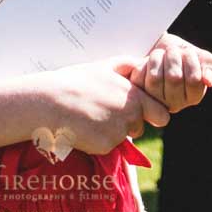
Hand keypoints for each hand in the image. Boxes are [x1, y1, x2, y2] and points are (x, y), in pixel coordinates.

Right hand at [44, 57, 171, 154]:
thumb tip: (144, 63)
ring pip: (122, 136)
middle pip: (140, 127)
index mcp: (134, 97)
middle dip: (130, 123)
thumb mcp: (103, 66)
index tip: (141, 110)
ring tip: (90, 116)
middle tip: (107, 112)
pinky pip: (107, 146)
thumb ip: (128, 65)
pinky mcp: (104, 147)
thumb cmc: (75, 82)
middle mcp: (130, 117)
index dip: (152, 113)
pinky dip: (97, 139)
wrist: (49, 103)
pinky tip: (83, 127)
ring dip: (111, 130)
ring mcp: (117, 133)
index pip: (162, 115)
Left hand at [129, 33, 211, 112]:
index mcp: (193, 96)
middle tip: (173, 50)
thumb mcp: (199, 56)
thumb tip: (208, 81)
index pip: (194, 79)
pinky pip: (140, 75)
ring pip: (156, 77)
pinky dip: (145, 62)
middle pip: (174, 77)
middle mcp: (175, 103)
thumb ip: (208, 66)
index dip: (190, 60)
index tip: (187, 52)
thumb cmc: (181, 54)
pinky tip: (149, 61)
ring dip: (158, 57)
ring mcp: (156, 100)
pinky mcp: (138, 92)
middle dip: (174, 56)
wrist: (157, 49)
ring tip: (161, 54)